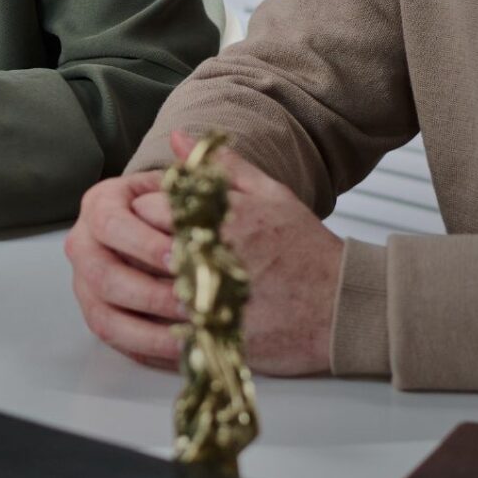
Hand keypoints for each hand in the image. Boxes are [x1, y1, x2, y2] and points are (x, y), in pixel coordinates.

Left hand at [66, 130, 342, 376]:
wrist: (342, 306)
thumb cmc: (305, 248)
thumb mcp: (269, 193)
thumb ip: (222, 164)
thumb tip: (180, 138)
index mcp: (219, 219)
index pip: (147, 208)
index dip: (146, 212)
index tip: (155, 218)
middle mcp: (210, 260)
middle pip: (140, 250)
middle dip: (136, 249)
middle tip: (149, 250)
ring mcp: (209, 303)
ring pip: (143, 292)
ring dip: (140, 286)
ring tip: (153, 279)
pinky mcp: (213, 339)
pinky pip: (160, 335)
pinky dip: (150, 325)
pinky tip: (157, 314)